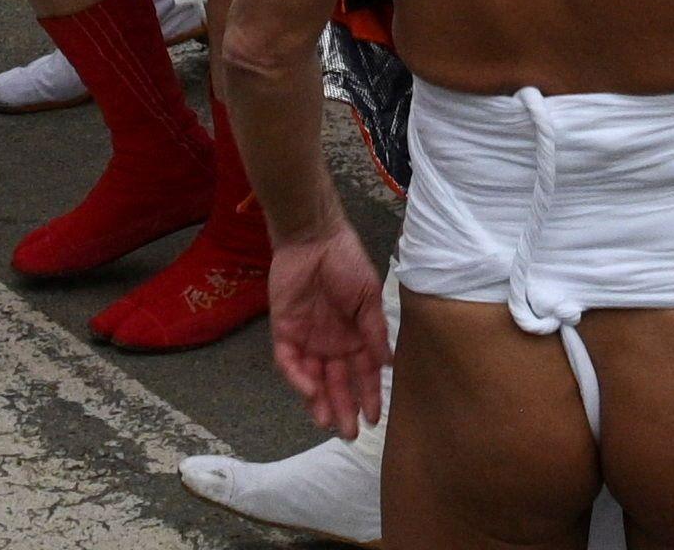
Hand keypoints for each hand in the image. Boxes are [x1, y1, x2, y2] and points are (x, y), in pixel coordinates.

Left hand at [268, 218, 391, 432]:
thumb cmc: (346, 263)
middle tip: (349, 434)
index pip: (363, 374)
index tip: (375, 418)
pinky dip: (298, 378)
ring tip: (327, 423)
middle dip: (344, 409)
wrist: (313, 239)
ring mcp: (307, 340)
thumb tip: (389, 364)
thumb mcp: (369, 296)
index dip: (369, 396)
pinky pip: (289, 362)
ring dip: (320, 402)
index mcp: (356, 336)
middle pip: (337, 384)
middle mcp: (332, 344)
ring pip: (313, 380)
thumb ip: (375, 330)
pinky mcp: (284, 333)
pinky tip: (309, 390)